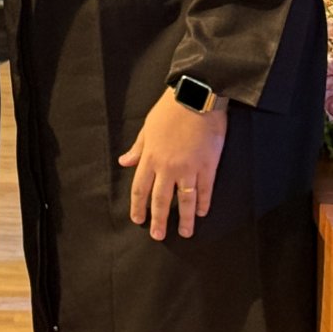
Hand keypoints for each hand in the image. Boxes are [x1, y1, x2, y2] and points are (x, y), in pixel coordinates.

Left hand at [118, 92, 228, 240]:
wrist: (196, 96)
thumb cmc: (170, 109)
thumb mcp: (148, 127)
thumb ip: (138, 148)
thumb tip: (125, 162)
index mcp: (150, 158)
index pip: (140, 189)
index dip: (139, 207)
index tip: (139, 220)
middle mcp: (167, 167)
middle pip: (161, 200)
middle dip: (159, 220)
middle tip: (158, 236)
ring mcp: (189, 168)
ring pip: (185, 200)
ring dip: (184, 219)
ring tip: (185, 233)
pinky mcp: (207, 165)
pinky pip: (205, 189)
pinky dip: (203, 202)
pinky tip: (202, 212)